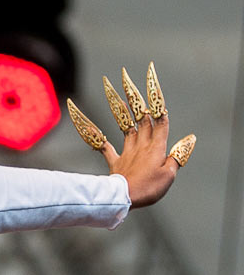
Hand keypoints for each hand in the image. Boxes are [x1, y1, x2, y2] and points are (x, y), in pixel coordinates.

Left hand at [67, 63, 195, 208]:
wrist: (123, 199)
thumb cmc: (148, 188)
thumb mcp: (170, 174)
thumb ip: (177, 155)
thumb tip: (190, 139)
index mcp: (157, 146)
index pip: (160, 119)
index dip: (157, 100)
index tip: (152, 81)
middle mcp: (141, 143)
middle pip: (139, 115)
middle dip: (134, 94)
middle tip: (126, 75)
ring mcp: (126, 150)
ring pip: (122, 122)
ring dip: (116, 103)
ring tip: (108, 85)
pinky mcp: (114, 159)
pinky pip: (101, 143)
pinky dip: (90, 131)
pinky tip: (84, 120)